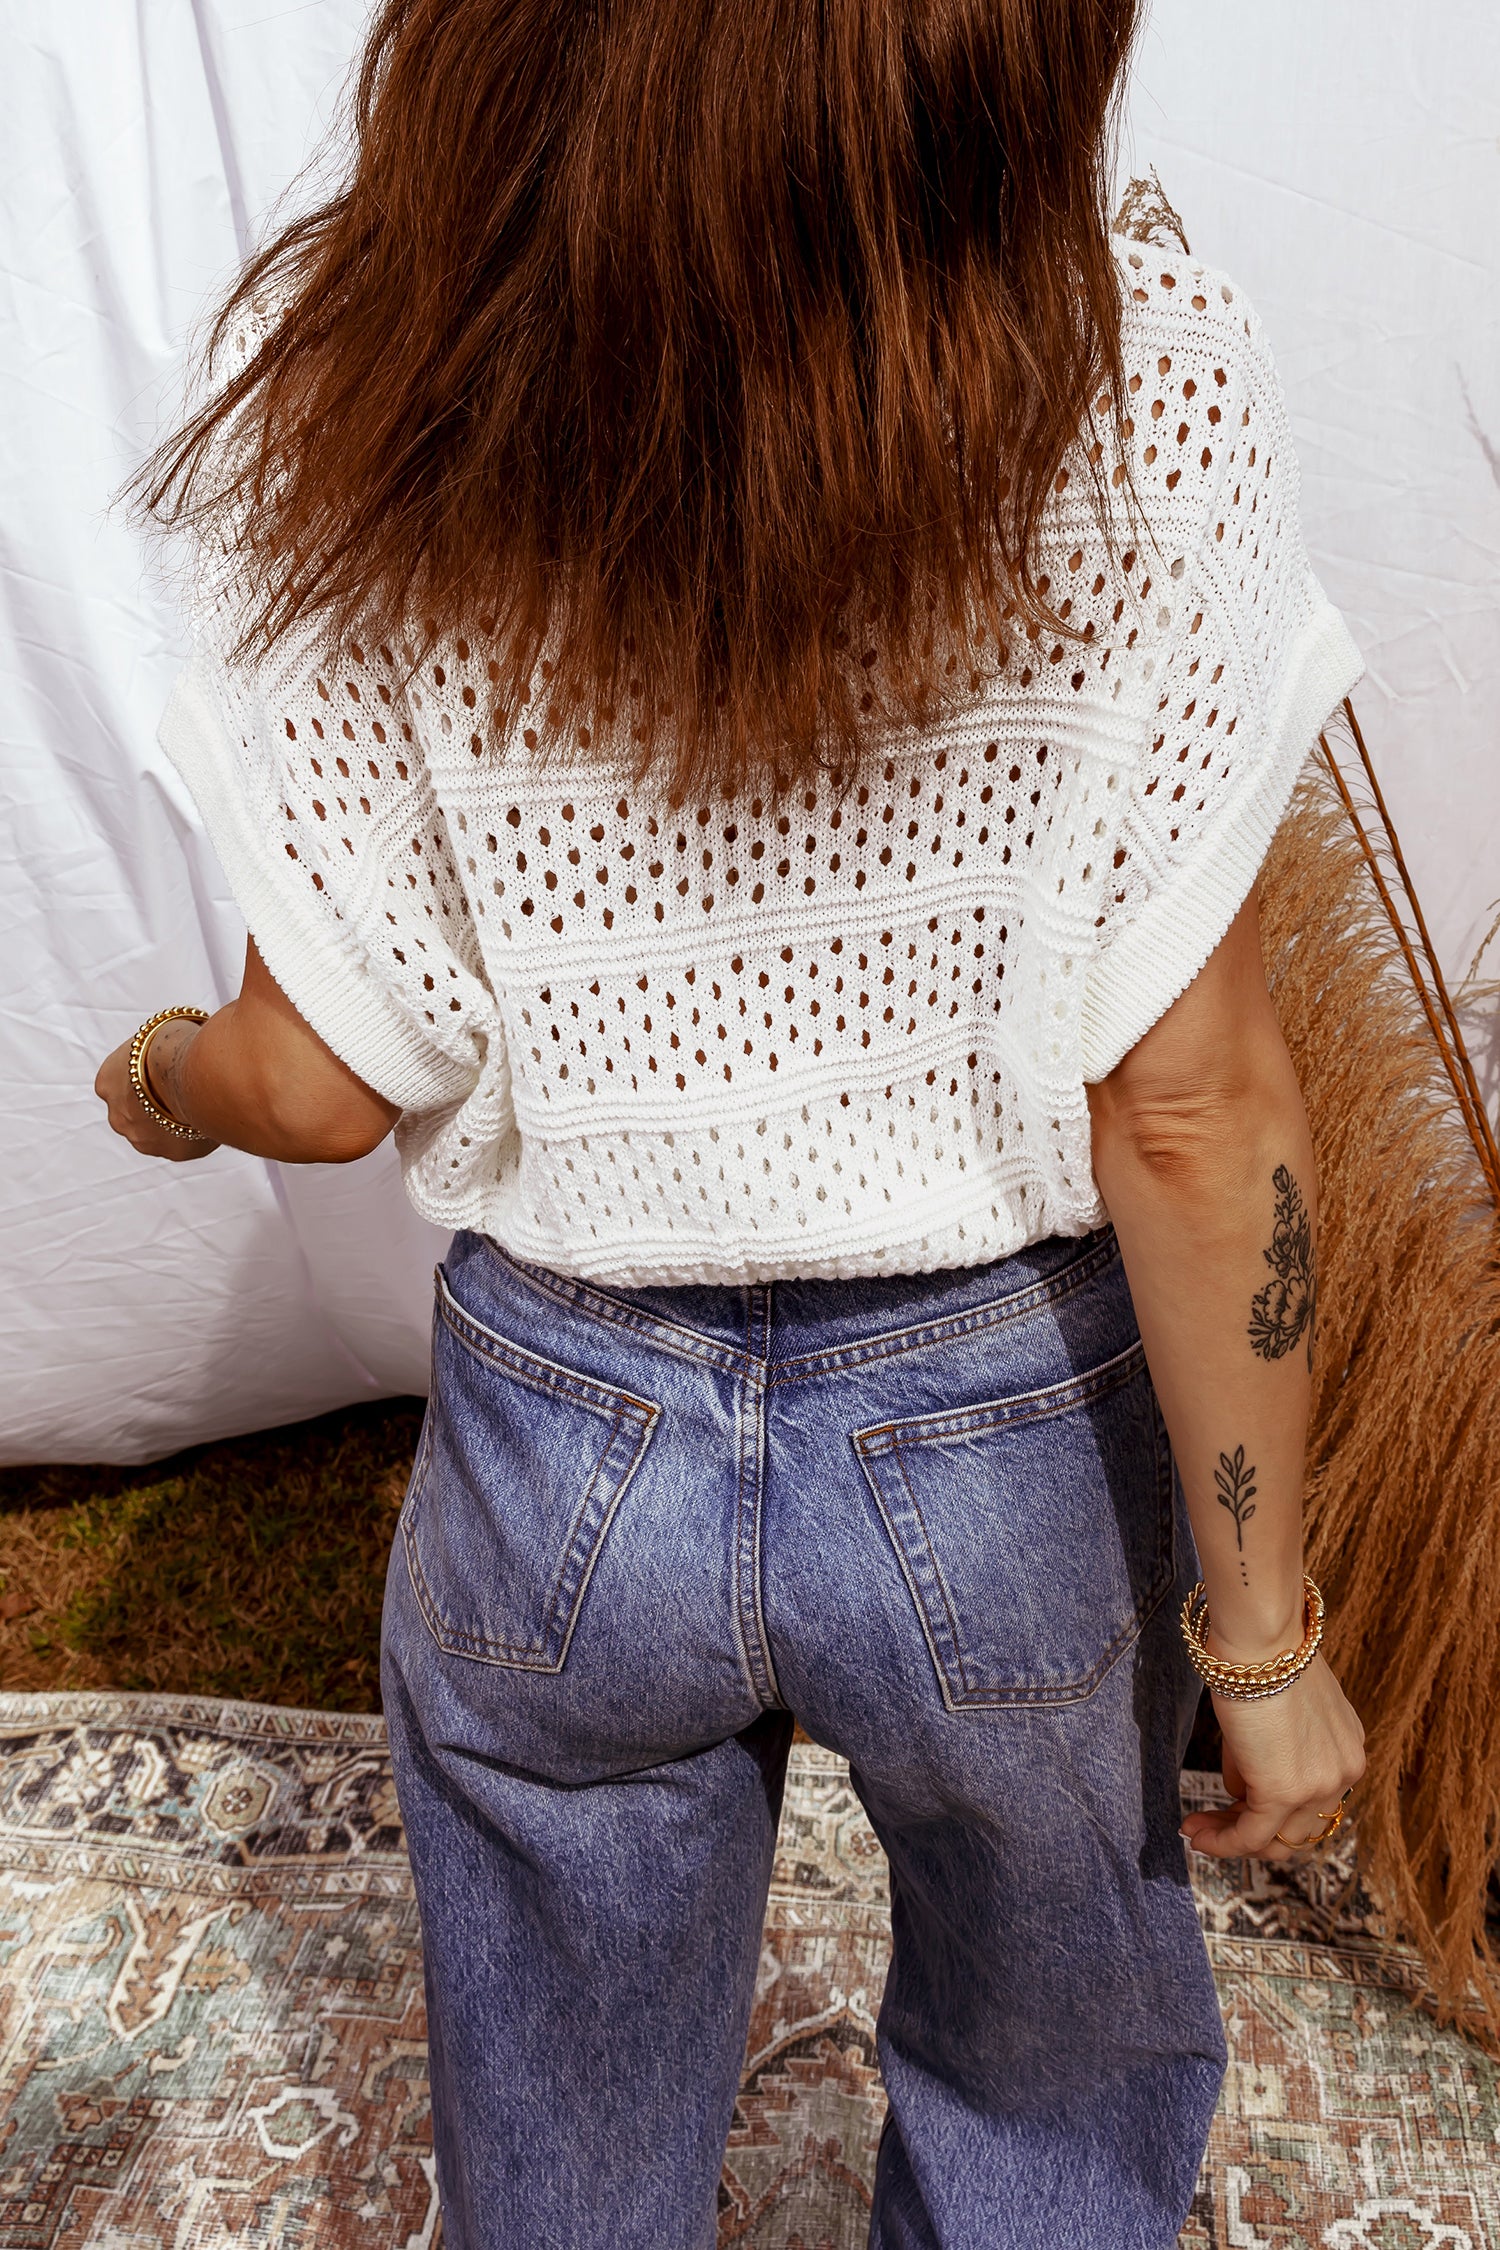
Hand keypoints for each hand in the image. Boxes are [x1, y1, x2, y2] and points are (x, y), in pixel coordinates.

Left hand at [94, 1031, 218, 1161]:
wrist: (199, 1071)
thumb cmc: (178, 1045)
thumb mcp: (158, 1034)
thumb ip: (159, 1049)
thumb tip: (176, 1040)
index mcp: (108, 1082)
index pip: (122, 1083)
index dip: (147, 1077)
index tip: (167, 1070)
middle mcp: (118, 1114)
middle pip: (137, 1112)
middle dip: (158, 1105)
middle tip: (185, 1089)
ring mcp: (143, 1138)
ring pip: (158, 1132)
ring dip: (174, 1122)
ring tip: (201, 1104)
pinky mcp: (173, 1152)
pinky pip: (184, 1143)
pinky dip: (195, 1133)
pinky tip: (210, 1115)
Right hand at [1179, 1653, 1364, 1863]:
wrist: (1261, 1639)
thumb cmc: (1261, 1657)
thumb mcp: (1275, 1712)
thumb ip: (1265, 1753)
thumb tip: (1239, 1788)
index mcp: (1346, 1750)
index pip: (1311, 1801)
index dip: (1272, 1810)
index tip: (1232, 1804)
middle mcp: (1344, 1773)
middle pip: (1298, 1827)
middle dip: (1250, 1829)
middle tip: (1210, 1823)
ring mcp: (1319, 1786)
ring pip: (1276, 1838)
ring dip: (1232, 1838)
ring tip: (1196, 1831)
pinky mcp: (1284, 1792)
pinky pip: (1252, 1835)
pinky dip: (1223, 1842)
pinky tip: (1196, 1835)